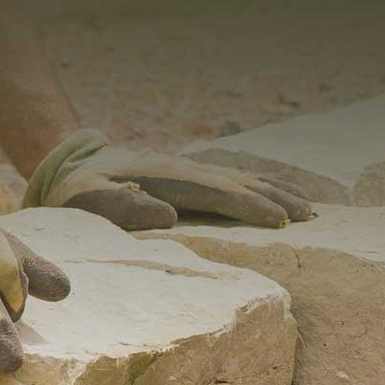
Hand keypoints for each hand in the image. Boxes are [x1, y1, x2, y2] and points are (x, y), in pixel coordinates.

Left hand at [22, 128, 313, 230]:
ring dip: (276, 192)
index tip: (280, 220)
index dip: (249, 206)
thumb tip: (167, 215)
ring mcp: (189, 170)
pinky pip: (232, 182)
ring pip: (241, 179)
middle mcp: (184, 169)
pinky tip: (277, 199)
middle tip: (311, 215)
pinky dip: (260, 189)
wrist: (72, 164)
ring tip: (309, 209)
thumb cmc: (77, 191)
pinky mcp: (190, 176)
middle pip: (239, 182)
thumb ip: (122, 207)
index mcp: (165, 177)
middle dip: (277, 197)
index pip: (216, 192)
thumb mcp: (87, 200)